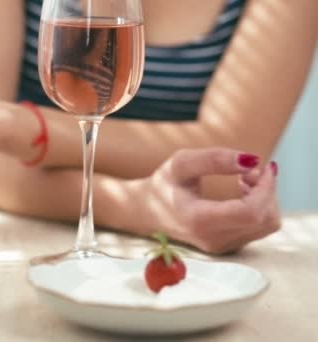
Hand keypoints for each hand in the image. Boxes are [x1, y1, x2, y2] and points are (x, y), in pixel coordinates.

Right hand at [146, 148, 279, 253]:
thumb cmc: (163, 184)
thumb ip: (214, 159)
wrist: (147, 212)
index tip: (261, 165)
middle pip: (266, 219)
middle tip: (248, 170)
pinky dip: (260, 206)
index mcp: (200, 220)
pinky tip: (242, 193)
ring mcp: (222, 246)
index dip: (266, 187)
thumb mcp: (180, 163)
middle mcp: (214, 239)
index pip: (251, 212)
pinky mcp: (229, 246)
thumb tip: (252, 160)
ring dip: (265, 198)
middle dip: (267, 190)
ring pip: (268, 224)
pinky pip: (260, 227)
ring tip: (244, 180)